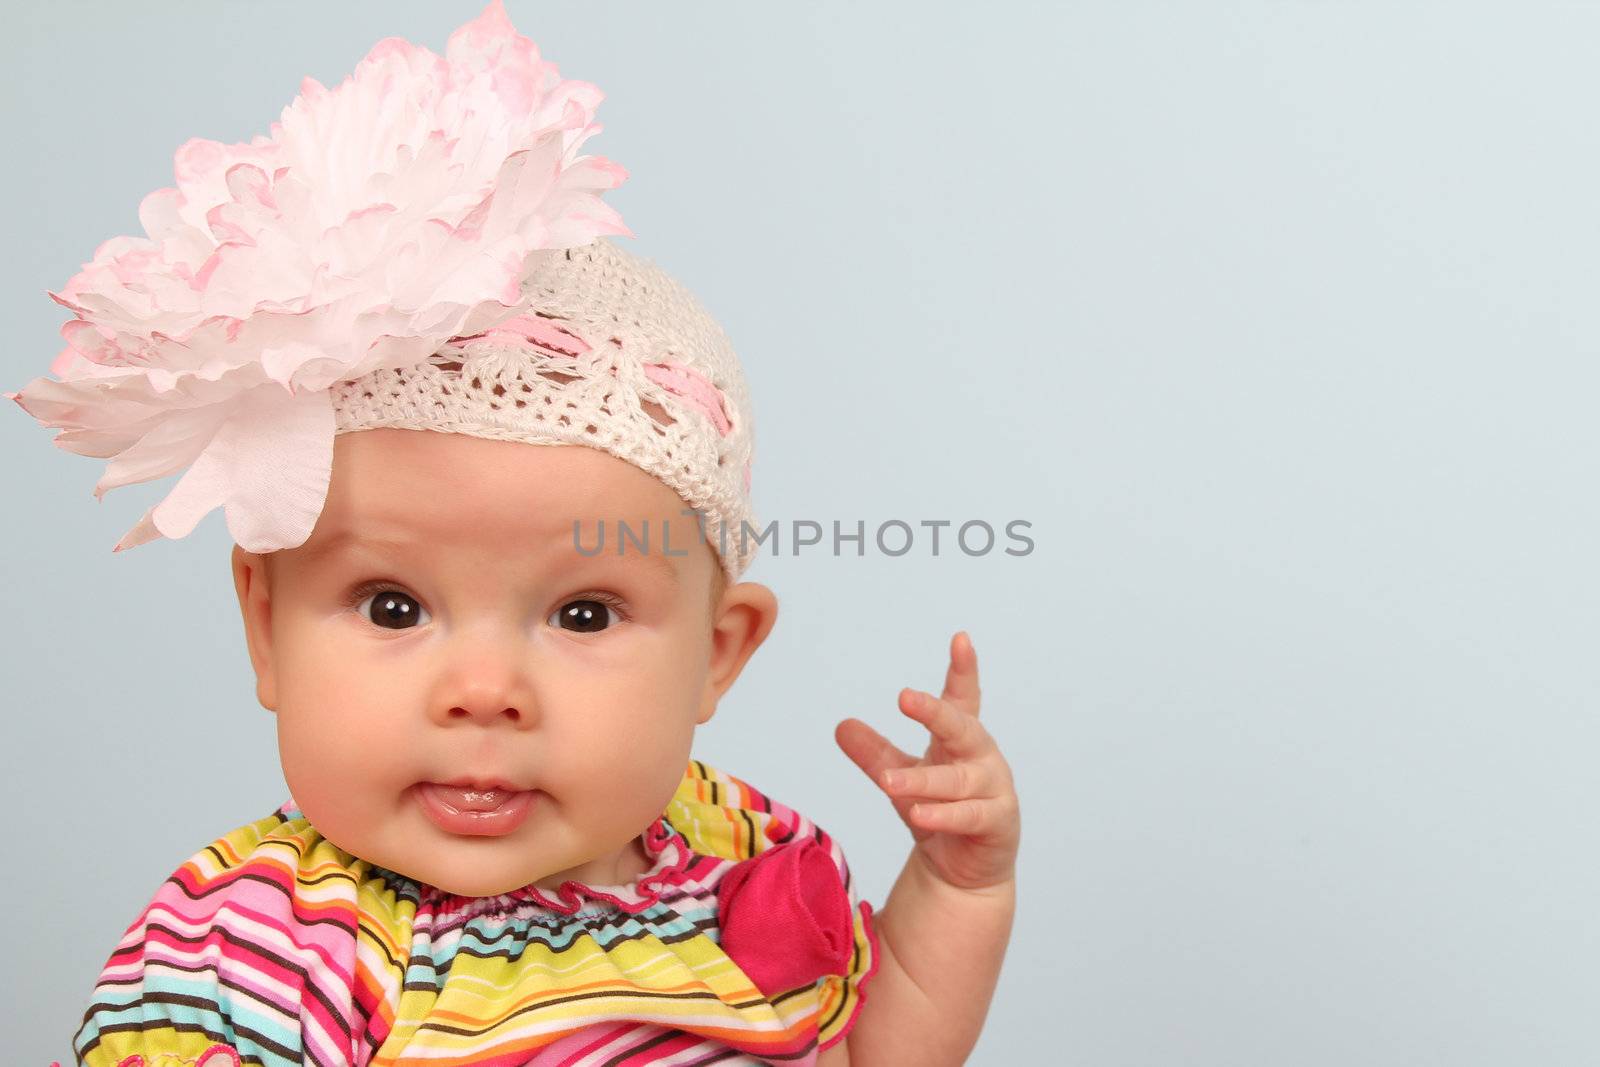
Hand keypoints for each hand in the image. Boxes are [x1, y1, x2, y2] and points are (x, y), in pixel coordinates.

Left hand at [835, 631, 1019, 891]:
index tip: (960, 639)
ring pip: (958, 781)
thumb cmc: (937, 812)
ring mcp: (993, 790)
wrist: (962, 870)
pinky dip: (943, 815)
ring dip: (923, 781)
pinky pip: (969, 816)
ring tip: (890, 783)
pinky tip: (919, 815)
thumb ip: (875, 753)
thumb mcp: (900, 777)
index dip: (963, 669)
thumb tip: (841, 726)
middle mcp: (981, 758)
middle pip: (962, 728)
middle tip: (905, 698)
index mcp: (960, 739)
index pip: (963, 698)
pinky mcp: (997, 823)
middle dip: (935, 713)